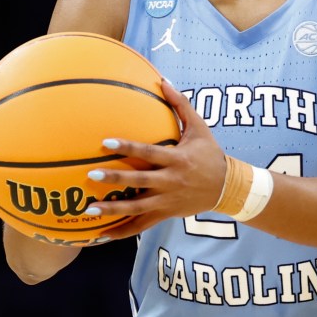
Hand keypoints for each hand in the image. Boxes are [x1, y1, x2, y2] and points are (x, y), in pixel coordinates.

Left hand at [84, 81, 227, 239]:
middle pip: (139, 182)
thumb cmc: (210, 153)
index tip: (105, 142)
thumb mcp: (200, 127)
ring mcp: (167, 201)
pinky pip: (141, 226)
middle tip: (91, 176)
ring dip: (113, 210)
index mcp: (177, 159)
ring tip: (89, 210)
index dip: (127, 147)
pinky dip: (122, 231)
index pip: (148, 152)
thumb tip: (164, 81)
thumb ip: (181, 105)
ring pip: (137, 208)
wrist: (227, 187)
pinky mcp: (166, 214)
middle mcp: (171, 181)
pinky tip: (102, 235)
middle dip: (115, 180)